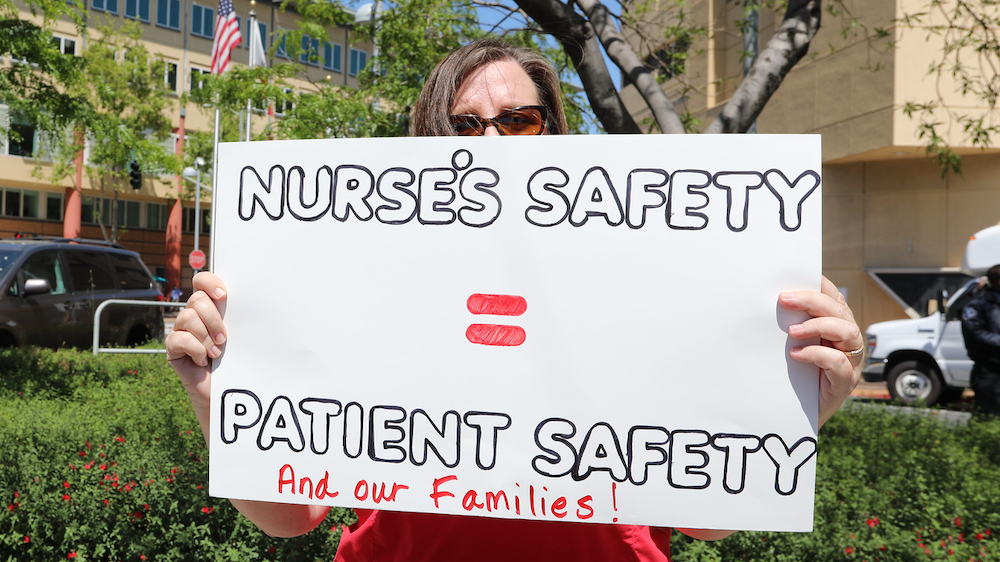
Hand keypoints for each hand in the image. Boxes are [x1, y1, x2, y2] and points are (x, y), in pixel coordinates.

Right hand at [165, 272, 227, 423]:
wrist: (224, 389)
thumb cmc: (235, 359)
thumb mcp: (238, 334)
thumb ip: (237, 316)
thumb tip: (251, 298)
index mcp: (209, 307)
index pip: (201, 280)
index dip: (209, 282)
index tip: (223, 295)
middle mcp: (192, 314)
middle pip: (196, 300)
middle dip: (214, 320)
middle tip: (224, 339)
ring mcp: (180, 330)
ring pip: (188, 317)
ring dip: (206, 337)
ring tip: (216, 352)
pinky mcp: (172, 347)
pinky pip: (180, 339)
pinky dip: (196, 350)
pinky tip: (203, 360)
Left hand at [779, 276, 862, 426]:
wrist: (795, 416)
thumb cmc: (794, 378)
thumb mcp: (794, 346)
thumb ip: (793, 326)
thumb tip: (776, 303)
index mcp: (837, 328)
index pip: (836, 300)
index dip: (822, 287)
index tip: (798, 278)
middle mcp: (848, 343)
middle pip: (840, 312)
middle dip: (813, 301)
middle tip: (785, 299)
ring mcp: (850, 363)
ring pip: (848, 332)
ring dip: (818, 326)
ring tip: (792, 332)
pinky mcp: (844, 384)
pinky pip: (839, 363)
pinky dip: (817, 354)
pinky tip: (796, 355)